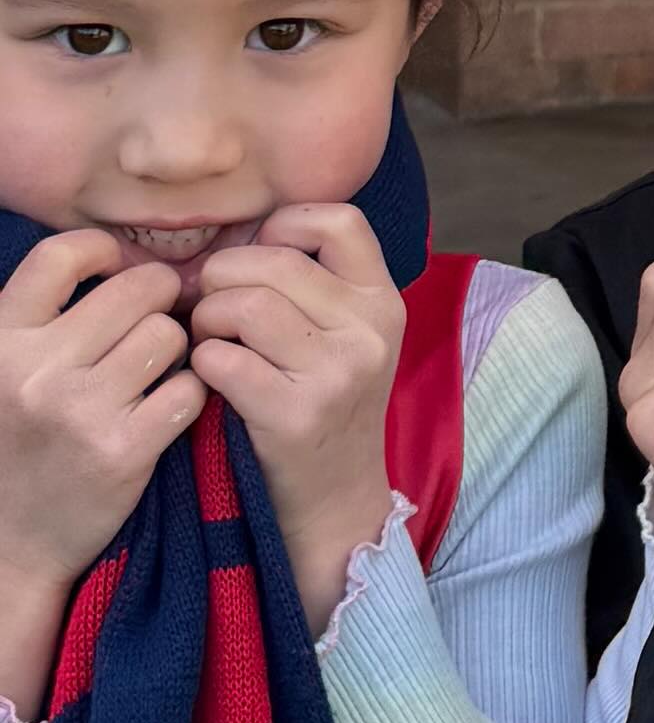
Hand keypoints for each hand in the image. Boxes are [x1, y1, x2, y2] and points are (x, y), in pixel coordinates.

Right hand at [0, 231, 197, 710]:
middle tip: (153, 324)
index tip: (118, 268)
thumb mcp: (6, 371)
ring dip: (176, 351)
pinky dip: (189, 395)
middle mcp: (36, 370)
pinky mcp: (122, 451)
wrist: (12, 542)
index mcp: (2, 340)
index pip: (61, 255)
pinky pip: (189, 389)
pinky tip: (168, 409)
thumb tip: (116, 255)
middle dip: (157, 302)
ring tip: (154, 374)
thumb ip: (44, 318)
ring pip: (170, 336)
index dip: (103, 251)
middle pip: (136, 290)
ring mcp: (80, 411)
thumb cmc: (19, 442)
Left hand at [188, 203, 406, 645]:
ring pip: (243, 305)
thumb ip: (314, 285)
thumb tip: (236, 235)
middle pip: (273, 261)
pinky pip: (222, 358)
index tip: (259, 253)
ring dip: (206, 320)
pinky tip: (210, 380)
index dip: (285, 223)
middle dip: (221, 277)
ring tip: (208, 341)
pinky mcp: (295, 414)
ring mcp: (337, 373)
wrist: (336, 502)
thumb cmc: (326, 408)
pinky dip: (201, 364)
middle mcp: (370, 330)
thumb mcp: (347, 339)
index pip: (339, 220)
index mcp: (383, 301)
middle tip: (208, 306)